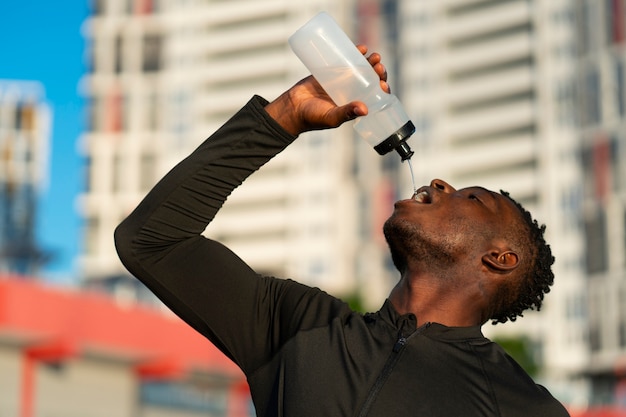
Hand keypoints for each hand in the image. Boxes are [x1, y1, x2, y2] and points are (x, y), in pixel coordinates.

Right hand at [265, 45, 389, 135]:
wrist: (292, 107)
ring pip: (361, 69)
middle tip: (379, 66)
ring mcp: (342, 81)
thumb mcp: (331, 117)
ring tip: (374, 56)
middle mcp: (351, 93)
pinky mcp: (331, 72)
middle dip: (377, 73)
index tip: (383, 84)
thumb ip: (346, 113)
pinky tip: (362, 49)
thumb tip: (365, 109)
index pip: (374, 97)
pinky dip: (355, 54)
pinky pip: (346, 61)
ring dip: (370, 63)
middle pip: (370, 80)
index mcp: (355, 106)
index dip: (381, 89)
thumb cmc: (312, 118)